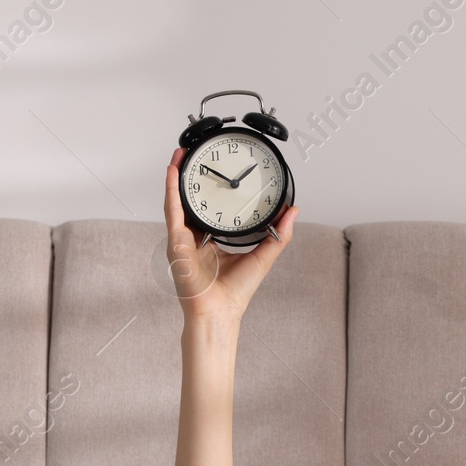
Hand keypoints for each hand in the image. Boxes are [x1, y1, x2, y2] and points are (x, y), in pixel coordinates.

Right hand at [164, 147, 297, 320]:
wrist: (220, 312)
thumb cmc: (235, 293)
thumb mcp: (263, 255)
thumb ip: (278, 233)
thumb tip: (294, 211)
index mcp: (212, 241)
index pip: (210, 209)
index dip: (213, 189)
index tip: (221, 170)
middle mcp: (194, 239)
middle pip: (190, 200)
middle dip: (191, 176)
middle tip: (196, 153)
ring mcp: (182, 239)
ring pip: (177, 200)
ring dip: (177, 176)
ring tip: (181, 153)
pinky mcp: (176, 242)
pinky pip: (172, 210)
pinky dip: (171, 190)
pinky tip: (173, 171)